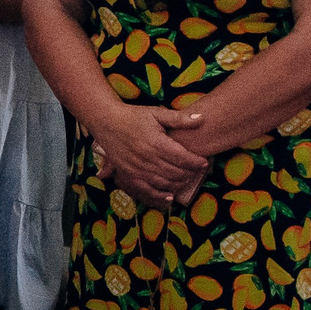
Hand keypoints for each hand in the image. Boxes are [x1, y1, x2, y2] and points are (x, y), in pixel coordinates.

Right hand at [91, 104, 209, 208]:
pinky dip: (160, 195)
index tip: (204, 162)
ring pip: (164, 182)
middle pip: (175, 172)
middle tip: (197, 171)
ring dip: (178, 183)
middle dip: (190, 173)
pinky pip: (147, 189)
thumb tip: (202, 118)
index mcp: (156, 142)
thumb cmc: (133, 116)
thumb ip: (179, 118)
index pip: (182, 158)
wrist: (106, 121)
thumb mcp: (156, 113)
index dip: (196, 162)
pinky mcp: (128, 174)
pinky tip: (169, 196)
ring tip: (187, 179)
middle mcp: (147, 158)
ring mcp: (137, 168)